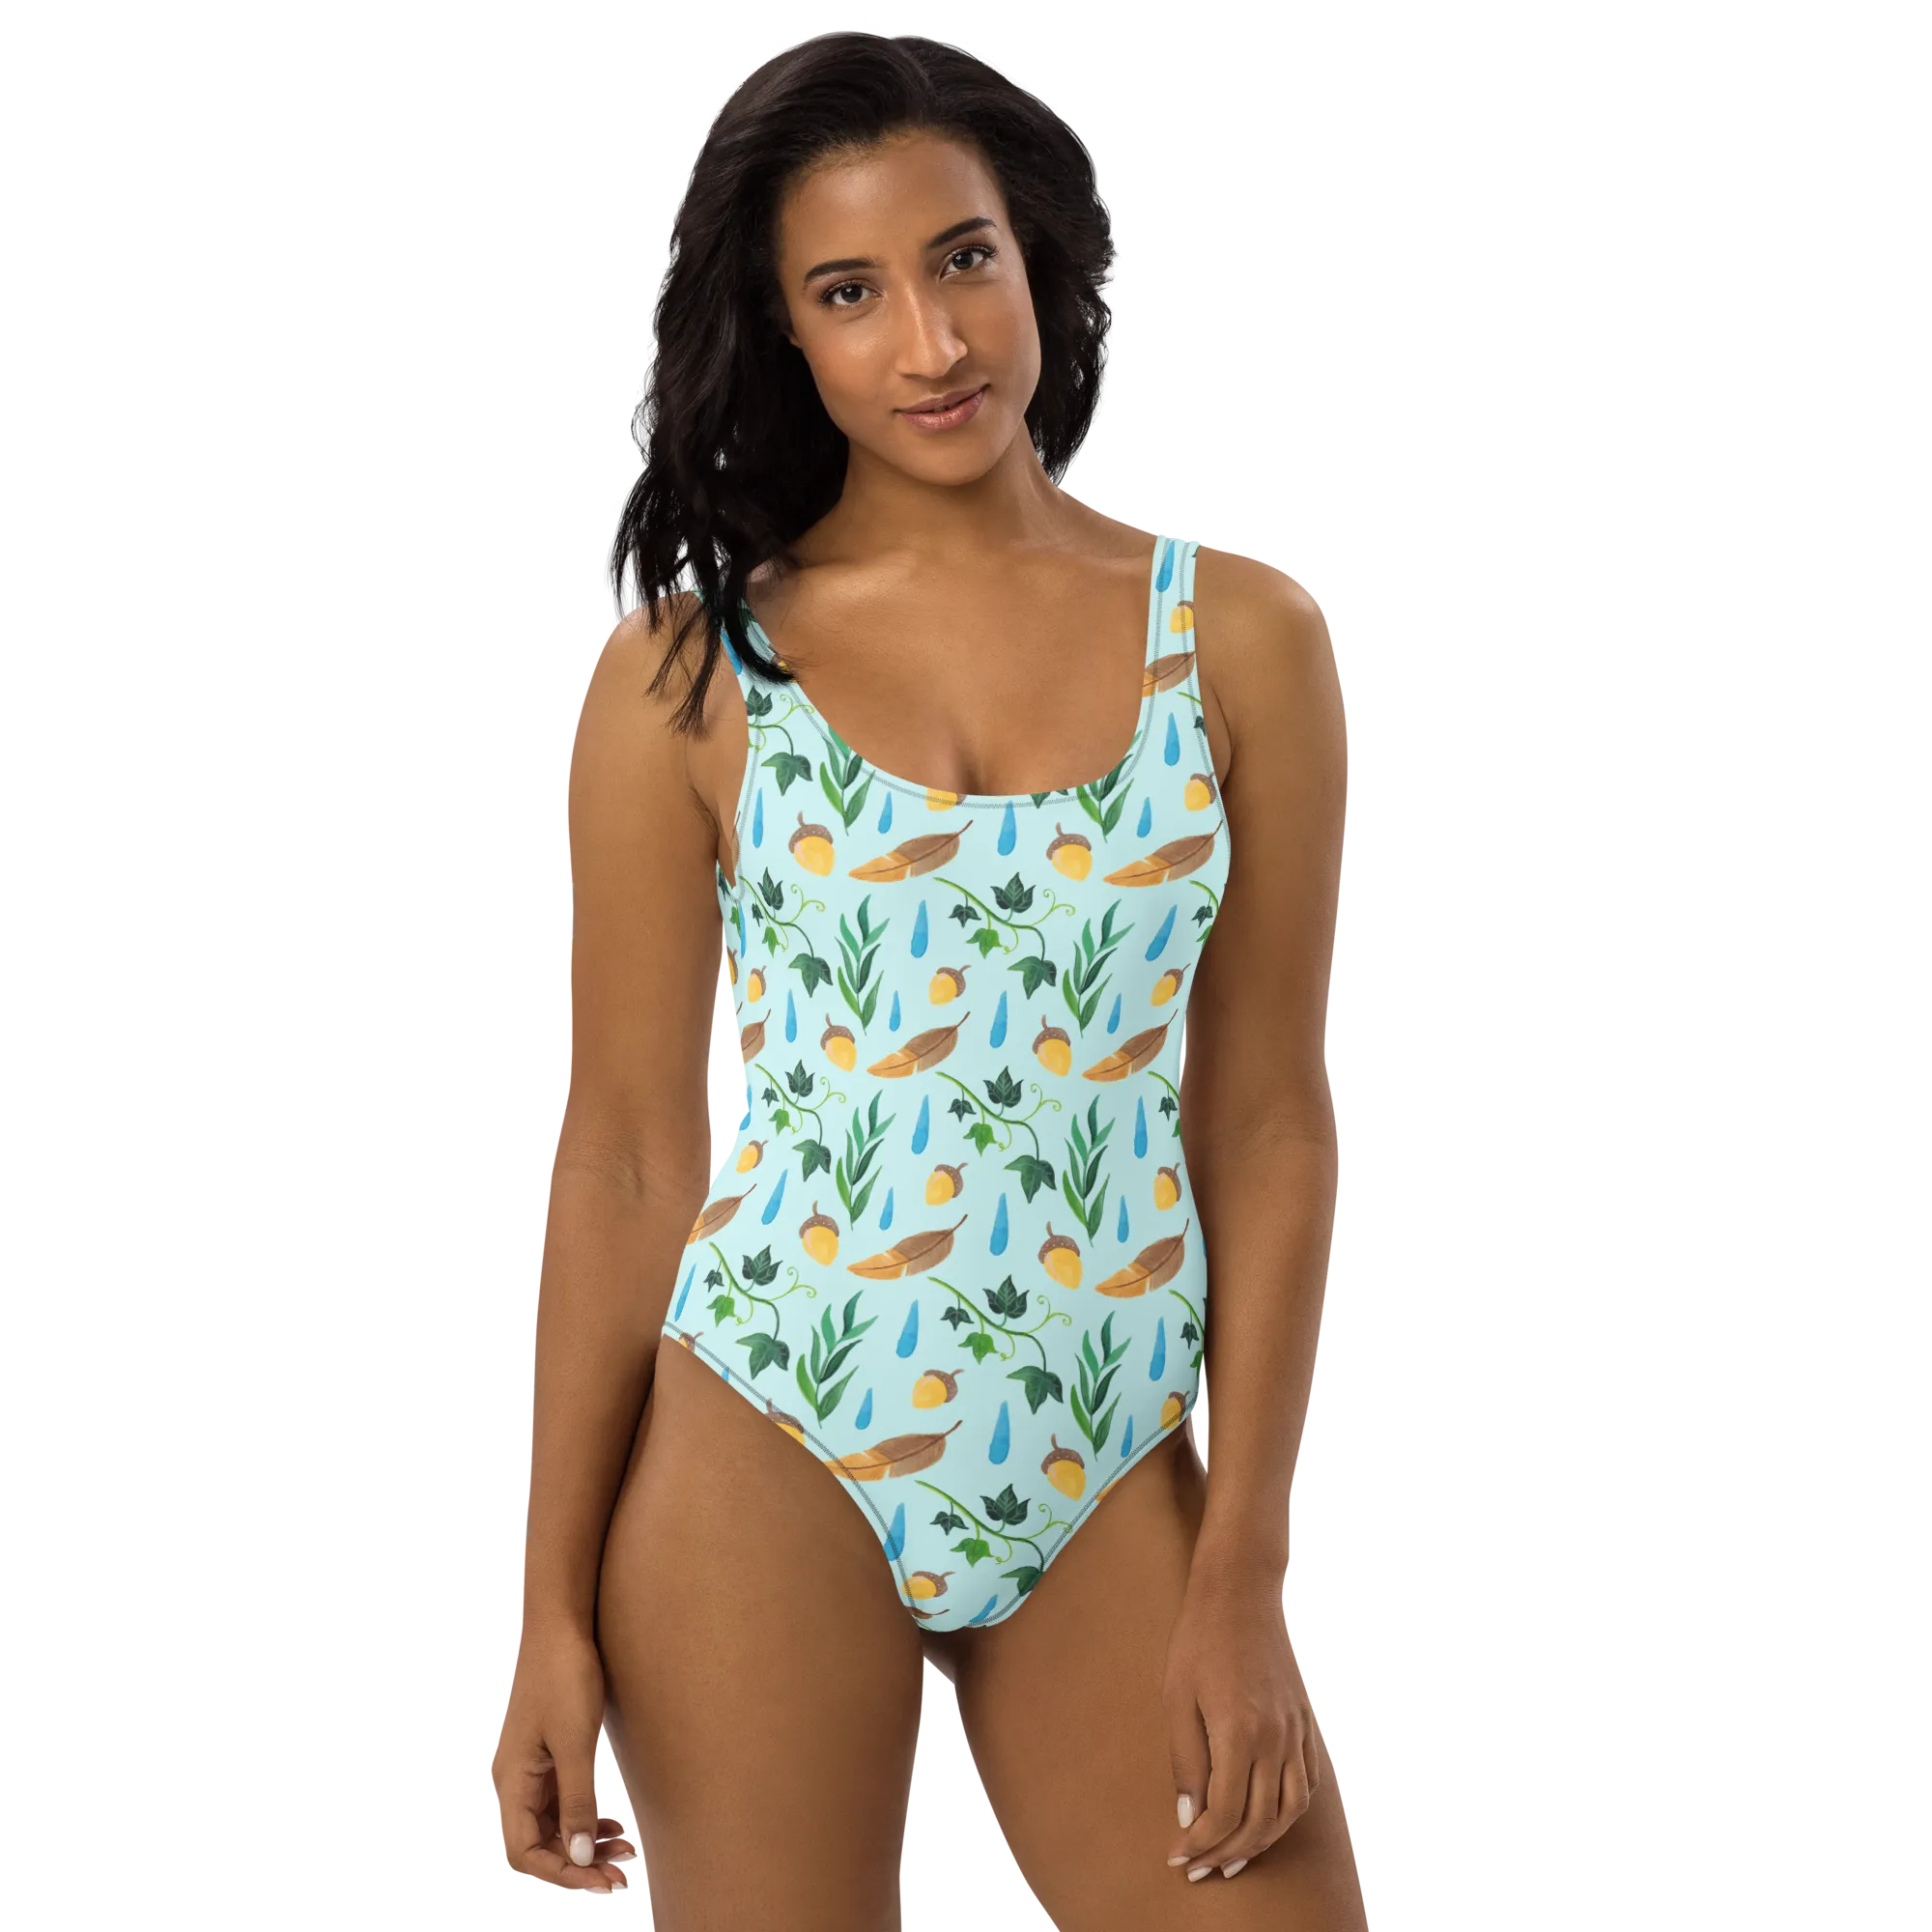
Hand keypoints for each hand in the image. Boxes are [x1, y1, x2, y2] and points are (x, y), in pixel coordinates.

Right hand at [492, 1623, 639, 1895]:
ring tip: (624, 1849)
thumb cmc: (564, 1677)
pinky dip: (585, 1817)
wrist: (562, 1625)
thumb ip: (577, 1801)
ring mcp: (532, 1767)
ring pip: (554, 1823)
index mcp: (513, 1780)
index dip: (561, 1873)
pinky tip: (612, 1823)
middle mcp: (517, 1780)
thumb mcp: (575, 1742)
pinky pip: (562, 1801)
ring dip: (585, 1842)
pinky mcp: (549, 1754)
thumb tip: (579, 1856)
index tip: (600, 1880)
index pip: (525, 1851)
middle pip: (540, 1842)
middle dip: (579, 1861)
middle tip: (622, 1872)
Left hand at [1161, 1567, 1319, 1882]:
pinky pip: (1307, 1783)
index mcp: (1240, 1732)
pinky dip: (1287, 1811)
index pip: (1226, 1814)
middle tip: (1200, 1867)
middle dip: (1228, 1853)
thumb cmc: (1198, 1641)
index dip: (1201, 1844)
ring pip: (1290, 1809)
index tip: (1179, 1856)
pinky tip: (1264, 1818)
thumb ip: (1185, 1763)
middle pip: (1260, 1821)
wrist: (1239, 1594)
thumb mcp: (1176, 1699)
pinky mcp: (1305, 1723)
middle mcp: (1275, 1738)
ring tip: (1232, 1855)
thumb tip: (1189, 1819)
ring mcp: (1296, 1731)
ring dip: (1262, 1840)